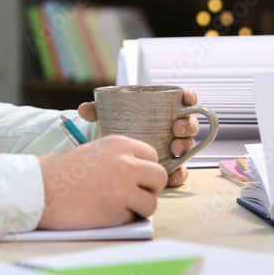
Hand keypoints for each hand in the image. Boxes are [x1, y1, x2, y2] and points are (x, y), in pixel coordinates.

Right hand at [36, 135, 166, 229]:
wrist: (37, 190)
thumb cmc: (58, 171)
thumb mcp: (91, 151)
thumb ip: (116, 158)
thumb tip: (137, 173)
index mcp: (119, 144)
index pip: (152, 156)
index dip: (143, 170)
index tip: (132, 178)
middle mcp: (126, 163)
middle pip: (159, 177)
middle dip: (147, 188)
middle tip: (128, 194)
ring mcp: (124, 188)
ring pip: (152, 202)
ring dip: (137, 207)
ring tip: (114, 206)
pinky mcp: (117, 211)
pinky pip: (135, 218)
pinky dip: (124, 220)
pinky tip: (104, 214)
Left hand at [77, 88, 198, 187]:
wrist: (111, 153)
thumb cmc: (115, 127)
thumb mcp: (106, 117)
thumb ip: (96, 111)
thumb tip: (84, 109)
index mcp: (162, 110)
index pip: (183, 100)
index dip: (189, 98)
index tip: (187, 100)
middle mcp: (171, 128)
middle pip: (189, 124)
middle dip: (187, 126)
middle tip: (176, 129)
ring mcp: (172, 147)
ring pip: (188, 146)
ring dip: (185, 147)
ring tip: (174, 149)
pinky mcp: (169, 166)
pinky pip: (180, 170)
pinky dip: (179, 173)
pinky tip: (172, 176)